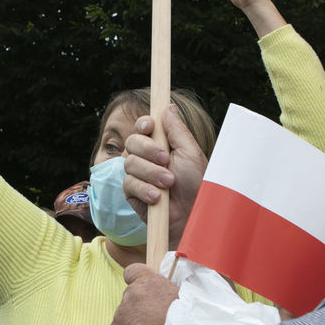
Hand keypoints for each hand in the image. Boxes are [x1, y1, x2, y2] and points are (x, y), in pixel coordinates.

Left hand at [106, 264, 178, 324]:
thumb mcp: (192, 304)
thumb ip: (180, 292)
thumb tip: (180, 289)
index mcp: (148, 285)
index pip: (134, 270)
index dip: (140, 278)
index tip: (149, 289)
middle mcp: (129, 299)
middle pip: (132, 298)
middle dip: (143, 308)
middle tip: (161, 323)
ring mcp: (118, 320)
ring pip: (127, 320)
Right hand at [123, 105, 207, 246]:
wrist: (192, 217)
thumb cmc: (197, 186)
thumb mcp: (190, 154)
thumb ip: (177, 130)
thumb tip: (168, 107)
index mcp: (163, 145)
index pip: (143, 127)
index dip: (143, 124)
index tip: (150, 127)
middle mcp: (148, 158)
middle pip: (132, 141)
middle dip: (148, 150)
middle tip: (166, 161)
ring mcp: (138, 176)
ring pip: (129, 163)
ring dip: (150, 173)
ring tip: (168, 184)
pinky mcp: (132, 194)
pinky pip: (128, 183)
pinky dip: (143, 189)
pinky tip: (156, 198)